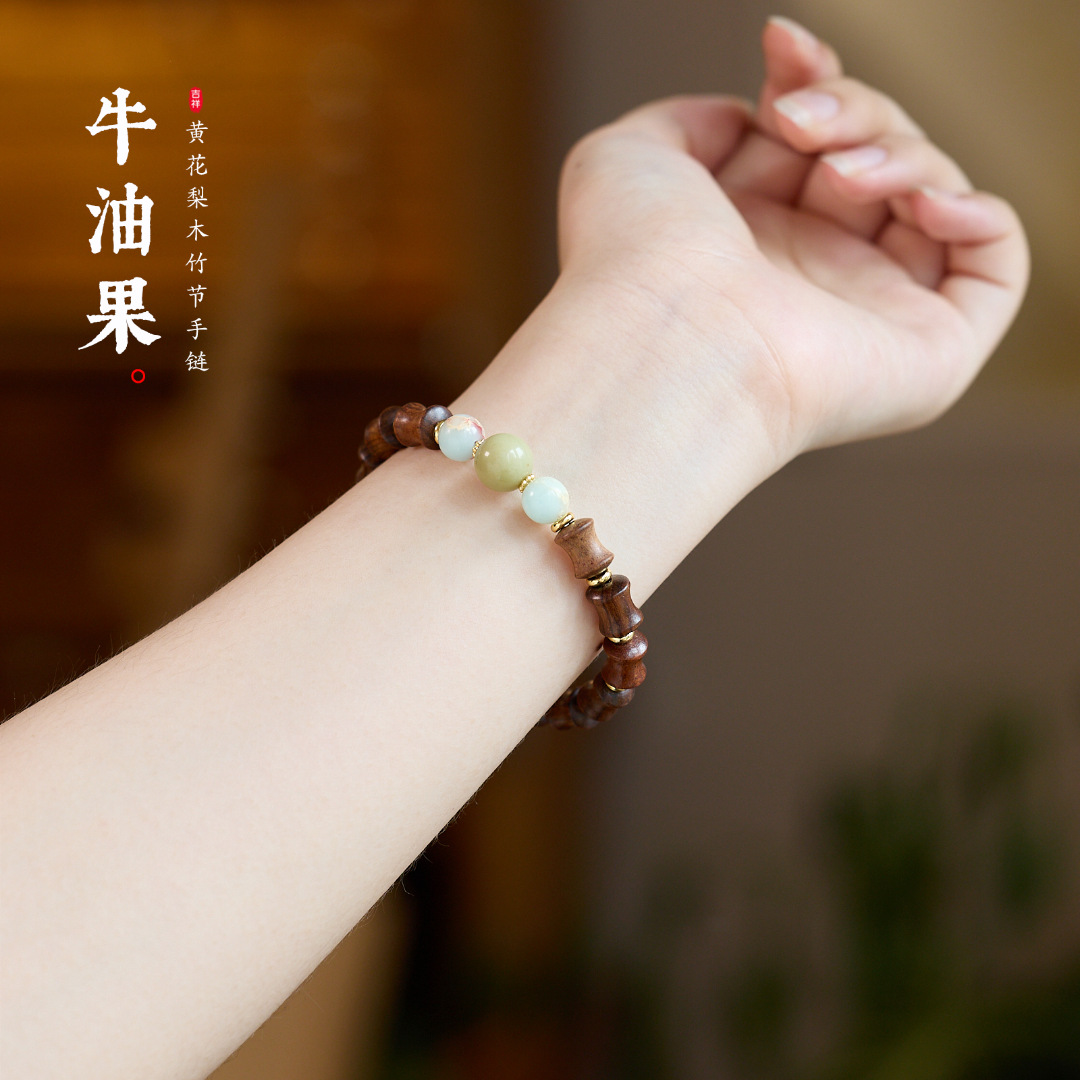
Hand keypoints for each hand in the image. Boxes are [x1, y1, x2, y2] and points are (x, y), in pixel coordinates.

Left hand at [555, 16, 1028, 457]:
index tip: (779, 49)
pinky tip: (920, 202)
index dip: (812, 80)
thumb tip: (749, 118)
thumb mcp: (632, 157)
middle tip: (798, 123)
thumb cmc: (632, 259)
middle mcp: (812, 275)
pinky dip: (979, 213)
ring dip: (897, 151)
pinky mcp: (931, 355)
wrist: (665, 341)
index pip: (815, 141)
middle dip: (851, 109)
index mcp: (750, 237)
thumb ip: (691, 124)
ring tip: (836, 173)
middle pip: (878, 152)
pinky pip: (995, 266)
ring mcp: (871, 314)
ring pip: (933, 191)